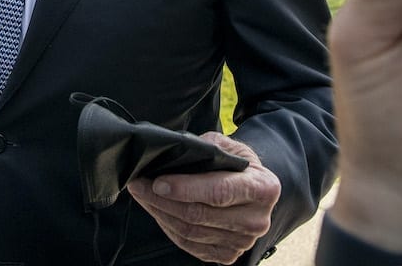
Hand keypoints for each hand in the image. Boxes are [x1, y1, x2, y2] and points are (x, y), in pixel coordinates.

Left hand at [126, 133, 279, 263]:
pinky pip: (191, 245)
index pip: (218, 192)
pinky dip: (168, 228)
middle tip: (138, 184)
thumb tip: (176, 153)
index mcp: (262, 188)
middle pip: (199, 215)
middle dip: (161, 199)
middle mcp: (256, 220)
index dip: (184, 188)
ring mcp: (243, 241)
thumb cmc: (238, 166)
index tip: (158, 182)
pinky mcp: (228, 254)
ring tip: (142, 195)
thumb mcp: (230, 146)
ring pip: (190, 232)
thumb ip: (207, 147)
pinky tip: (157, 211)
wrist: (254, 190)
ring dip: (159, 213)